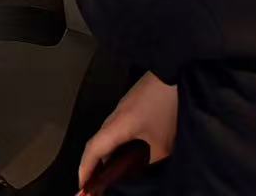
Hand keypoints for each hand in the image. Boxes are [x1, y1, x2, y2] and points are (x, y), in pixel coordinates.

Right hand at [78, 72, 177, 192]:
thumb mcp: (163, 144)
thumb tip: (146, 172)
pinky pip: (116, 128)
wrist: (173, 71)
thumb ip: (151, 161)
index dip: (85, 169)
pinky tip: (126, 151)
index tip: (82, 186)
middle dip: (92, 165)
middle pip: (96, 144)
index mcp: (117, 126)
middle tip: (94, 183)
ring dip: (105, 154)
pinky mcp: (131, 104)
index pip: (93, 150)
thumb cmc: (166, 105)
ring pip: (107, 135)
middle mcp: (114, 116)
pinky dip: (115, 143)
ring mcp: (122, 108)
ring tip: (109, 172)